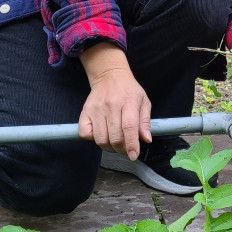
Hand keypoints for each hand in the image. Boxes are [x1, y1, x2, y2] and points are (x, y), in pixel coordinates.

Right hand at [78, 43, 151, 158]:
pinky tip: (101, 134)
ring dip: (108, 147)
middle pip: (114, 137)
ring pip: (100, 139)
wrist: (109, 76)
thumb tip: (146, 139)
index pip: (129, 127)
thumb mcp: (143, 101)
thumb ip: (145, 121)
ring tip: (114, 142)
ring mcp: (96, 109)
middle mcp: (111, 105)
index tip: (133, 155)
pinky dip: (92, 139)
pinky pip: (85, 133)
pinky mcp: (85, 111)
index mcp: (129, 102)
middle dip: (121, 149)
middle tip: (125, 148)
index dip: (131, 145)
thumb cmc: (129, 90)